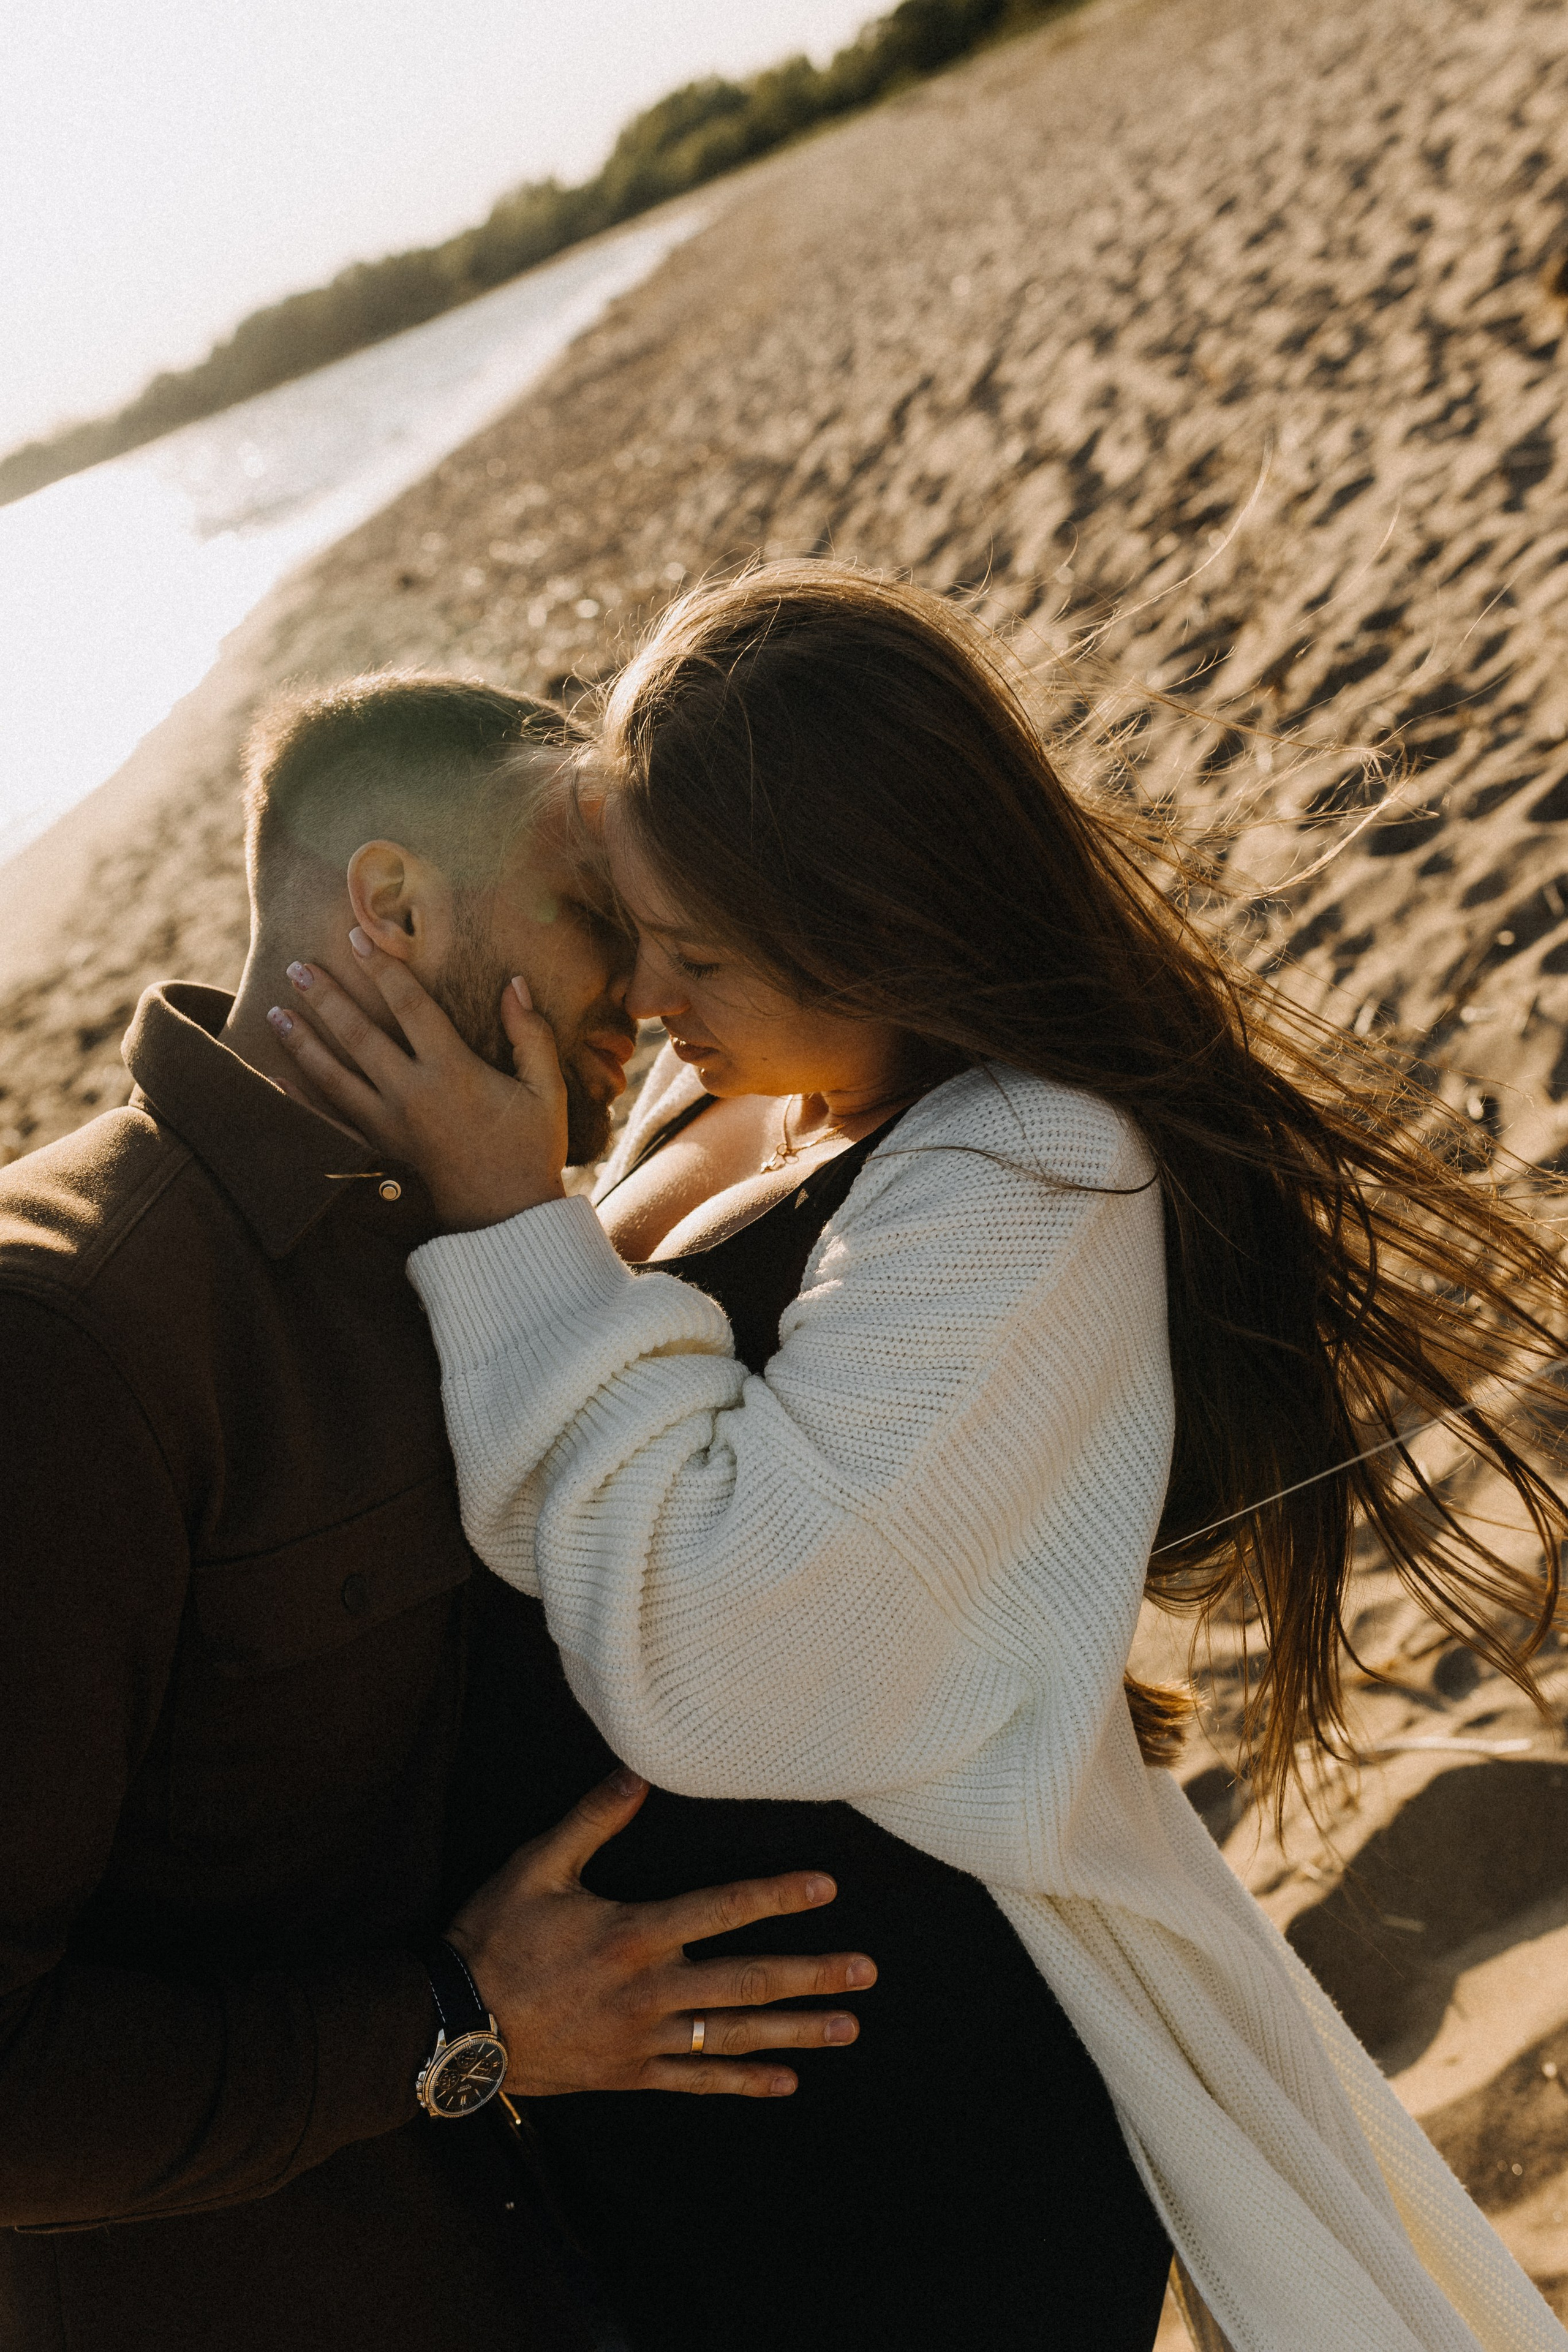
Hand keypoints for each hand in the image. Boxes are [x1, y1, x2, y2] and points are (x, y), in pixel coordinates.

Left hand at [267, 931, 566, 1228]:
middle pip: (359, 1036)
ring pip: (334, 1077)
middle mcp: (413, 1094)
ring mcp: (390, 1124)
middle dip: (326, 998)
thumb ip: (532, 1035)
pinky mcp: (382, 1148)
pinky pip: (331, 1123)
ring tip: (275, 1011)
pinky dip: (301, 1103)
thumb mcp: (546, 1090)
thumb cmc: (531, 1147)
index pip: (410, 1007)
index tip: (357, 937)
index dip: (383, 969)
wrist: (507, 1216)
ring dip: (303, 1042)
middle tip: (295, 966)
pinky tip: (275, 1081)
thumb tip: (515, 983)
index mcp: (453, 1072)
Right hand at [445, 1768, 874, 2097]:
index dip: (777, 1896)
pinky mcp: (630, 2072)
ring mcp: (643, 2037)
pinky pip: (697, 2080)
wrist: (455, 2026)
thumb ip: (591, 1822)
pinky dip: (743, 2082)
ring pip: (733, 2036)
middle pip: (746, 1982)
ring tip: (848, 2028)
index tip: (826, 1888)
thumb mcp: (536, 1868)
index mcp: (633, 1933)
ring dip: (795, 2032)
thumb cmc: (494, 1938)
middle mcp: (650, 1989)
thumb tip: (636, 1776)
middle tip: (866, 1973)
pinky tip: (785, 2083)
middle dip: (811, 1975)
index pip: (721, 1909)